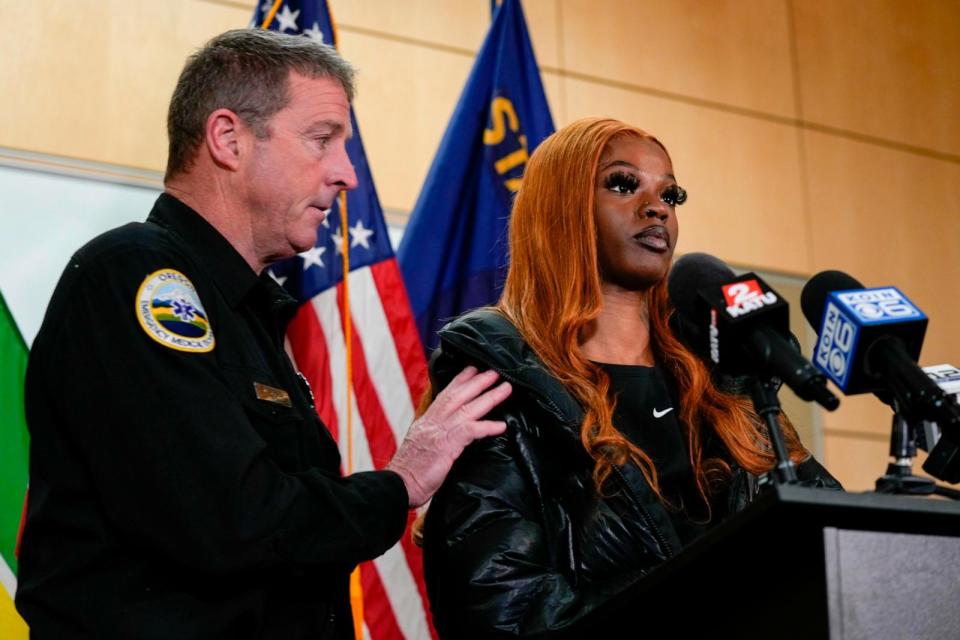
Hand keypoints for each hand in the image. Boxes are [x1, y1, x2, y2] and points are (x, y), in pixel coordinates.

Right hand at [387, 366, 510, 506]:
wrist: (398, 485)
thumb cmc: (409, 472)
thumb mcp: (419, 446)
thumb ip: (433, 435)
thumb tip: (444, 433)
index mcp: (426, 421)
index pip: (444, 395)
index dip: (460, 381)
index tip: (473, 369)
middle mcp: (432, 422)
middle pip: (458, 395)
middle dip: (478, 382)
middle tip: (494, 372)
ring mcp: (440, 432)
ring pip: (468, 408)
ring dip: (489, 397)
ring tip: (505, 389)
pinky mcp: (447, 446)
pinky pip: (471, 431)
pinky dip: (487, 426)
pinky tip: (501, 425)